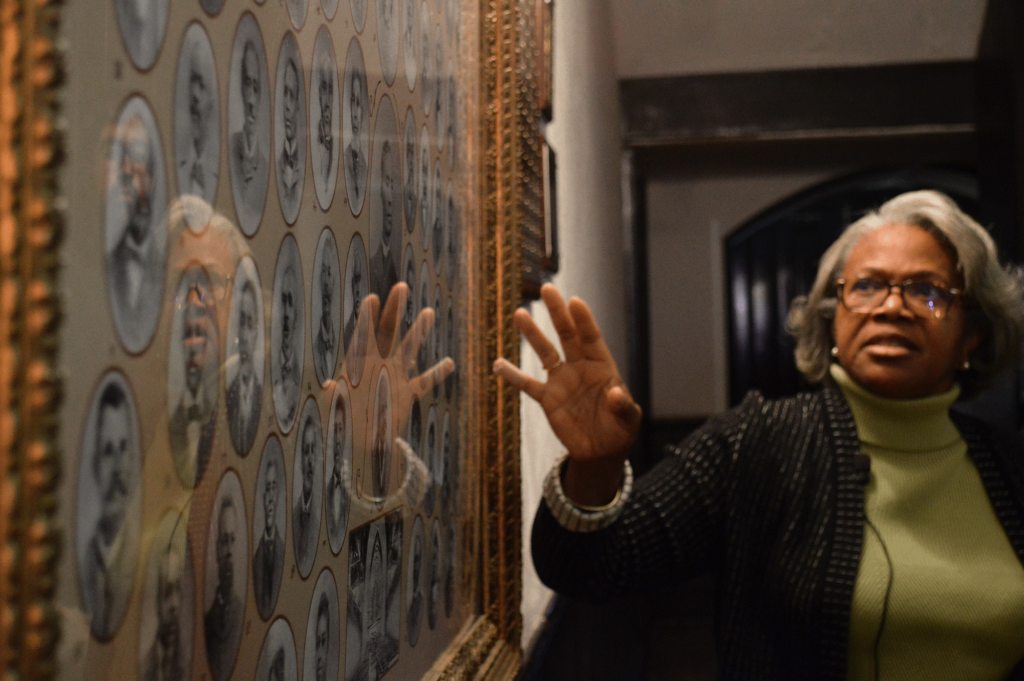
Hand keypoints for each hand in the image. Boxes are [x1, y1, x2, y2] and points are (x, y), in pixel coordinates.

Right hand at [493, 284, 640, 504]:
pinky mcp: (547, 399)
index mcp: (602, 366)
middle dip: (558, 313)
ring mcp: (561, 381)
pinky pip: (527, 385)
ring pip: (545, 352)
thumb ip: (623, 405)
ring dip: (533, 334)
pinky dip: (513, 376)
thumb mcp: (628, 419)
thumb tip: (615, 393)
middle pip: (567, 335)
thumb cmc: (619, 431)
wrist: (600, 452)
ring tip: (520, 313)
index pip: (592, 338)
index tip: (575, 301)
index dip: (584, 320)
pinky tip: (499, 364)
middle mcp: (580, 368)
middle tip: (548, 289)